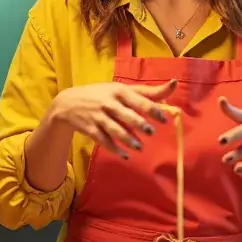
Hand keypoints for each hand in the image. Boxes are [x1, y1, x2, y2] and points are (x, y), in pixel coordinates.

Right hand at [50, 80, 176, 158]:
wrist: (68, 103)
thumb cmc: (101, 95)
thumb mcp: (121, 89)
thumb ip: (147, 92)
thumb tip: (173, 85)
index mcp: (119, 91)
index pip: (138, 100)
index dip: (152, 110)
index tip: (163, 119)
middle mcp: (109, 103)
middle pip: (126, 115)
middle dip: (139, 124)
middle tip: (151, 132)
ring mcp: (98, 117)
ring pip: (115, 130)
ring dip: (128, 140)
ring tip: (139, 147)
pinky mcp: (90, 129)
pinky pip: (103, 141)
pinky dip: (114, 149)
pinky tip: (125, 155)